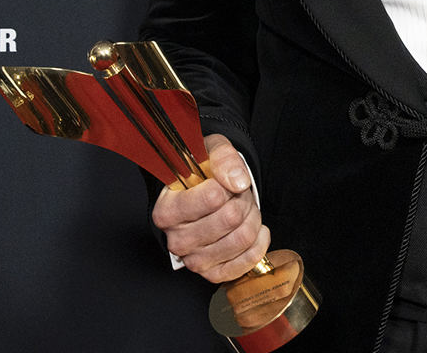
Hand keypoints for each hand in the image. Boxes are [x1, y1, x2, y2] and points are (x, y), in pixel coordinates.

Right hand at [151, 133, 269, 282]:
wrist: (205, 199)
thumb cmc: (203, 177)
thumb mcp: (210, 153)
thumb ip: (223, 158)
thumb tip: (237, 181)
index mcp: (167, 211)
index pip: (212, 198)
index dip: (227, 185)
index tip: (222, 182)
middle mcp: (177, 240)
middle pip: (231, 218)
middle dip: (242, 200)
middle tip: (236, 195)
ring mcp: (195, 261)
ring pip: (243, 237)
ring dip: (252, 218)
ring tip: (242, 209)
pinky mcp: (214, 273)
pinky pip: (249, 260)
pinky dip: (259, 241)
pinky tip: (253, 228)